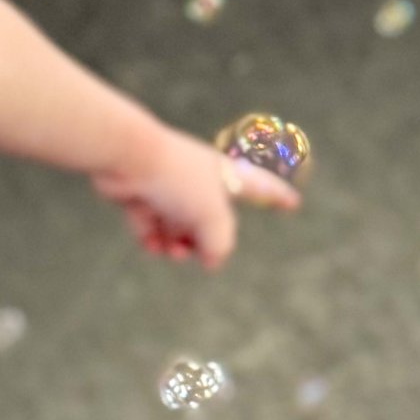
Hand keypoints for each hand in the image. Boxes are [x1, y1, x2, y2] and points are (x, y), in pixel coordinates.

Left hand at [92, 124, 297, 264]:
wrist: (127, 157)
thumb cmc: (177, 179)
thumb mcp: (212, 216)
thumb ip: (219, 243)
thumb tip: (211, 262)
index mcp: (225, 173)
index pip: (260, 186)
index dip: (277, 196)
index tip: (293, 203)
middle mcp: (198, 178)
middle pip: (210, 218)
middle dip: (206, 240)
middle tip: (201, 255)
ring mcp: (168, 185)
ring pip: (178, 224)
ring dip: (178, 244)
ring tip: (174, 252)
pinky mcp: (140, 192)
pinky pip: (150, 224)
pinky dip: (152, 238)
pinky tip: (153, 246)